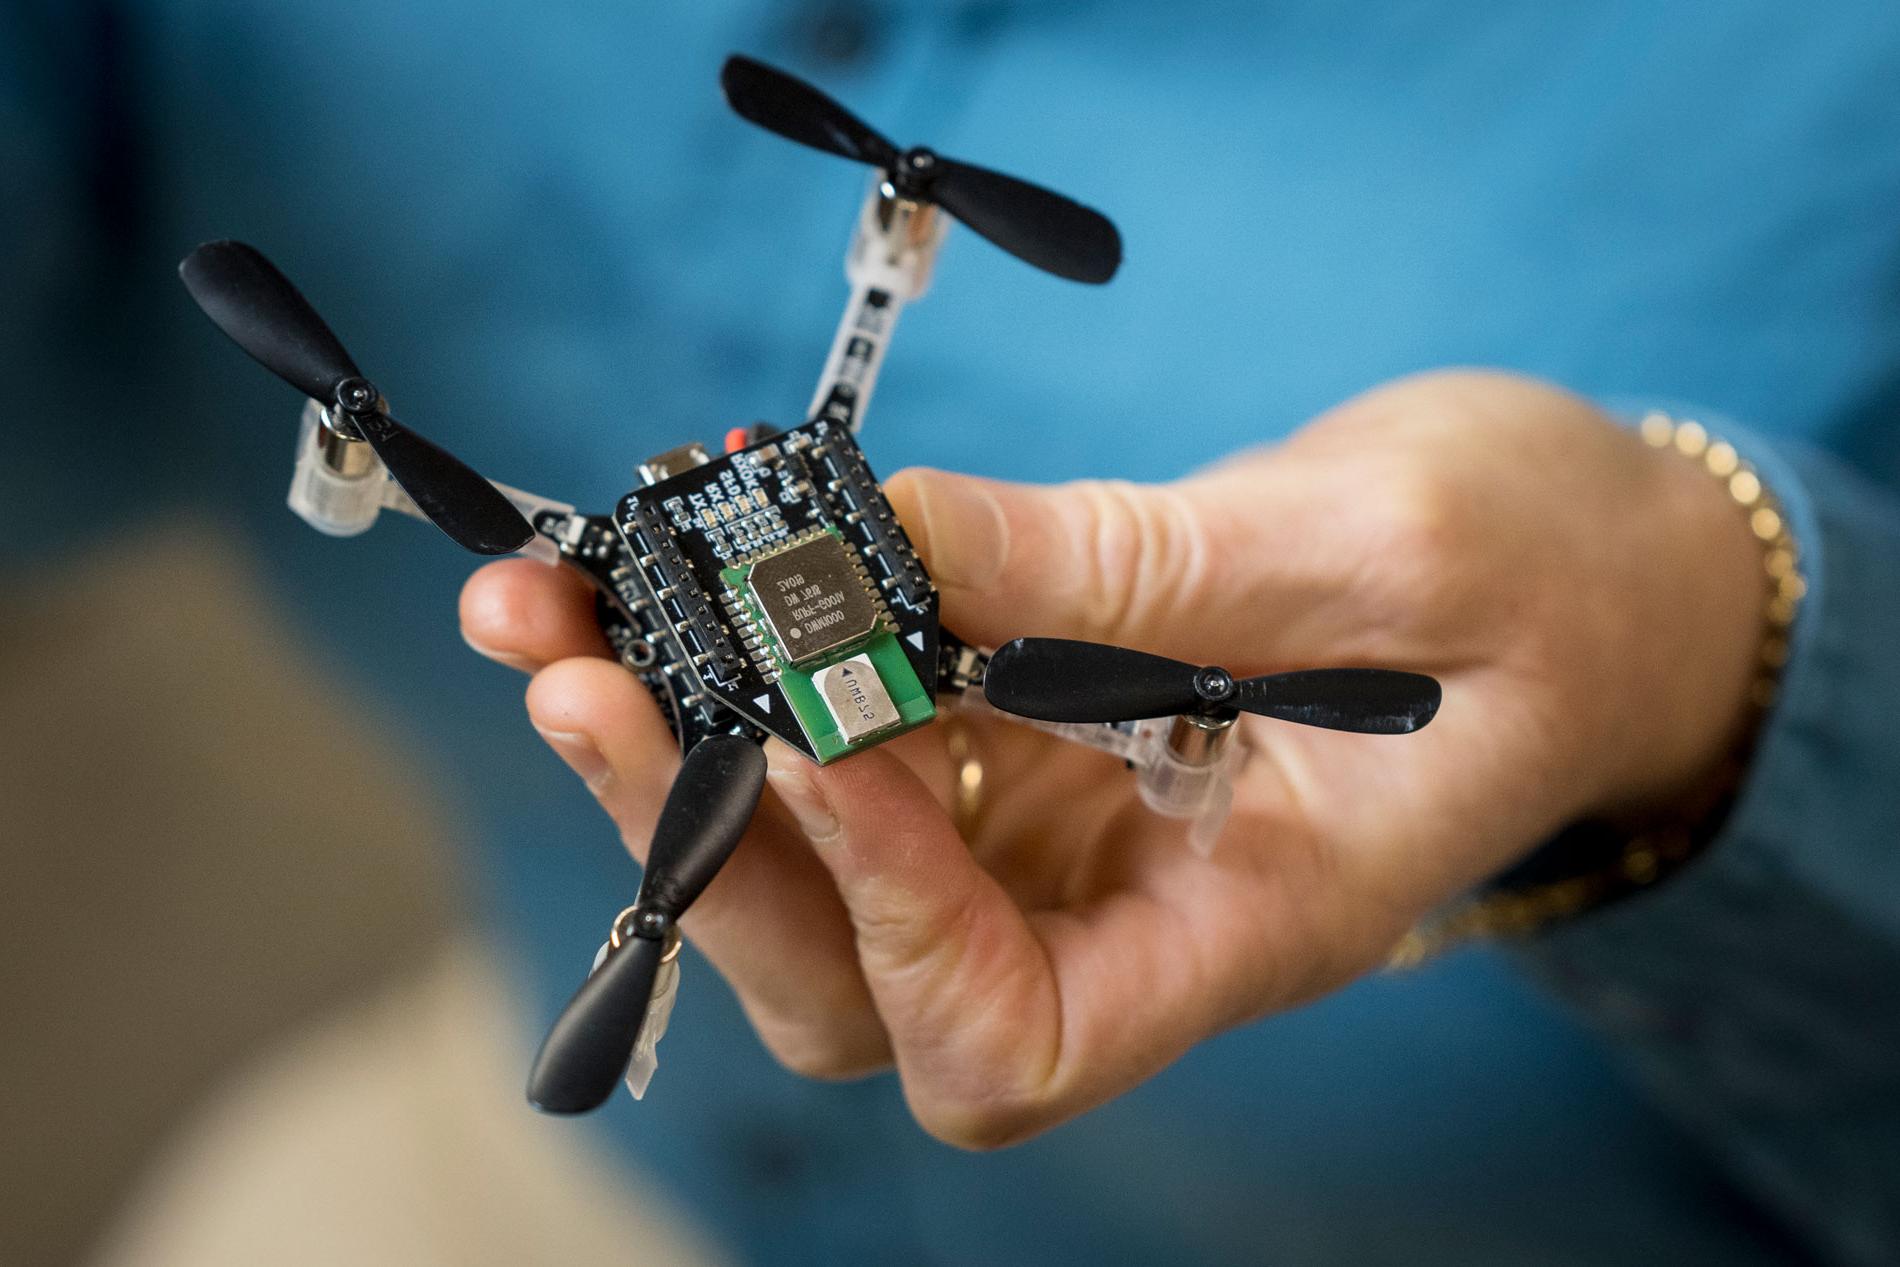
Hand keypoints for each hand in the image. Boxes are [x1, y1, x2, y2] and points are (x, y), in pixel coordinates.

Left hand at [459, 370, 1763, 1146]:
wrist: (1584, 567)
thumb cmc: (1545, 578)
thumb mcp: (1367, 546)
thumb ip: (1118, 568)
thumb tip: (863, 544)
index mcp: (1240, 925)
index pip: (1016, 1036)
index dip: (893, 924)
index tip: (830, 747)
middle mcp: (1119, 911)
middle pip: (856, 982)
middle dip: (705, 843)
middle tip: (581, 683)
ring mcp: (1059, 834)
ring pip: (817, 882)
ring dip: (677, 760)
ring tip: (555, 619)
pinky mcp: (1024, 742)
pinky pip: (852, 750)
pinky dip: (747, 674)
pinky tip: (669, 572)